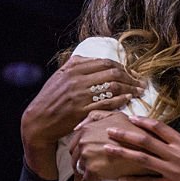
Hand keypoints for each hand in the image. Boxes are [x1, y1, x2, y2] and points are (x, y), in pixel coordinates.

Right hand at [21, 55, 144, 178]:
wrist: (38, 121)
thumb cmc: (50, 99)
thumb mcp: (60, 77)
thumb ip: (76, 66)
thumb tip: (94, 59)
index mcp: (73, 68)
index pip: (105, 62)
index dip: (123, 67)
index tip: (132, 73)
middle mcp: (77, 79)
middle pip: (113, 73)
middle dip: (131, 78)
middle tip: (141, 83)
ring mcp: (80, 95)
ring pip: (112, 87)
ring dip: (130, 89)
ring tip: (139, 92)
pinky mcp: (82, 110)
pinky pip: (107, 103)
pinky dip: (120, 100)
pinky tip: (128, 99)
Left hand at [68, 111, 150, 180]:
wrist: (147, 150)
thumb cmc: (133, 131)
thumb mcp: (116, 116)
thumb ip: (97, 116)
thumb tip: (79, 127)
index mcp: (87, 130)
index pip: (74, 144)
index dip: (77, 152)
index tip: (80, 158)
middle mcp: (84, 142)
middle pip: (75, 158)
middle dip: (76, 165)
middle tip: (80, 172)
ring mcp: (88, 157)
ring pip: (79, 170)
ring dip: (80, 177)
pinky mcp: (94, 171)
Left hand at [104, 116, 179, 180]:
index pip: (160, 129)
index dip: (144, 122)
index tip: (131, 118)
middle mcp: (175, 155)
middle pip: (145, 142)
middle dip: (126, 134)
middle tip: (110, 130)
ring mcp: (172, 171)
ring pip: (142, 159)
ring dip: (123, 153)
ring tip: (107, 149)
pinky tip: (120, 180)